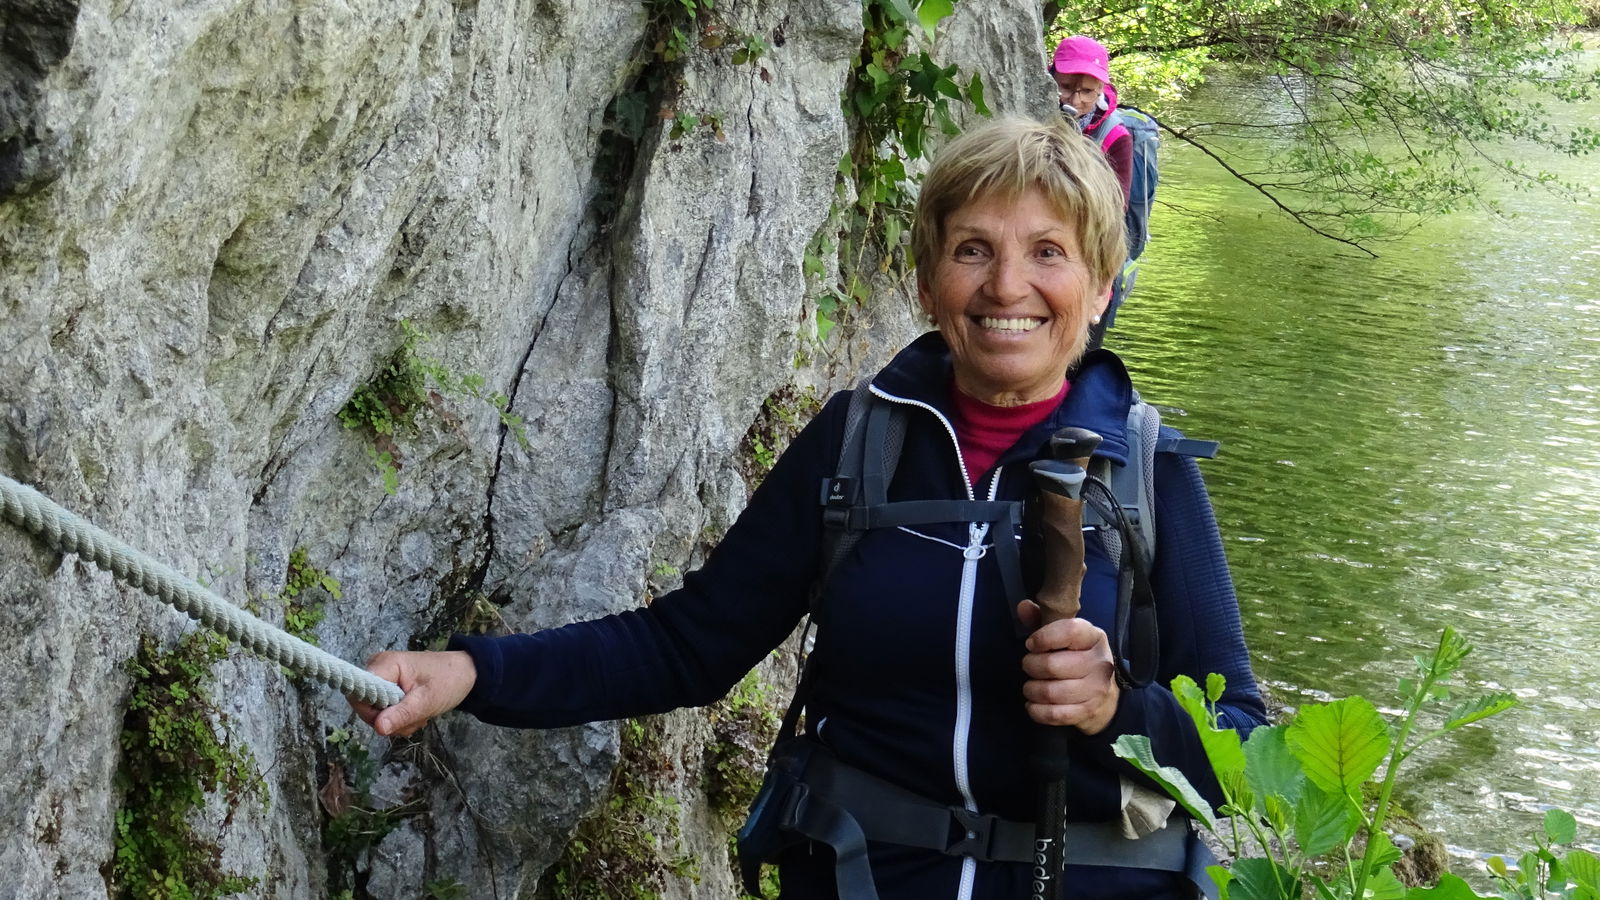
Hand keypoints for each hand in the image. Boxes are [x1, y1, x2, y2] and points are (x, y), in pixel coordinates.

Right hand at [348, 650, 477, 737]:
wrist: (465, 674)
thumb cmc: (449, 680)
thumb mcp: (427, 701)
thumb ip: (402, 714)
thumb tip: (378, 728)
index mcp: (385, 664)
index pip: (358, 694)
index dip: (371, 713)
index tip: (393, 718)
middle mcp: (378, 669)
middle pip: (366, 706)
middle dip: (389, 720)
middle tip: (415, 718)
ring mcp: (382, 678)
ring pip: (376, 713)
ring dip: (398, 722)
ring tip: (419, 715)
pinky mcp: (388, 688)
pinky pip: (384, 711)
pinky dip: (400, 718)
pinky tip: (416, 713)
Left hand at [1017, 600, 1120, 734]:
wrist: (1103, 692)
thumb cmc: (1077, 656)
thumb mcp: (1063, 634)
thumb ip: (1041, 619)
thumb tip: (1023, 607)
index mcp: (1094, 637)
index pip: (1069, 631)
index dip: (1044, 637)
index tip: (1031, 643)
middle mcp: (1100, 662)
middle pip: (1052, 665)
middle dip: (1031, 665)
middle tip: (1029, 665)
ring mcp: (1096, 690)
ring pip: (1050, 692)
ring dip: (1031, 689)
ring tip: (1030, 685)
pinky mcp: (1088, 712)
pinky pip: (1054, 714)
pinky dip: (1036, 710)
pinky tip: (1033, 703)